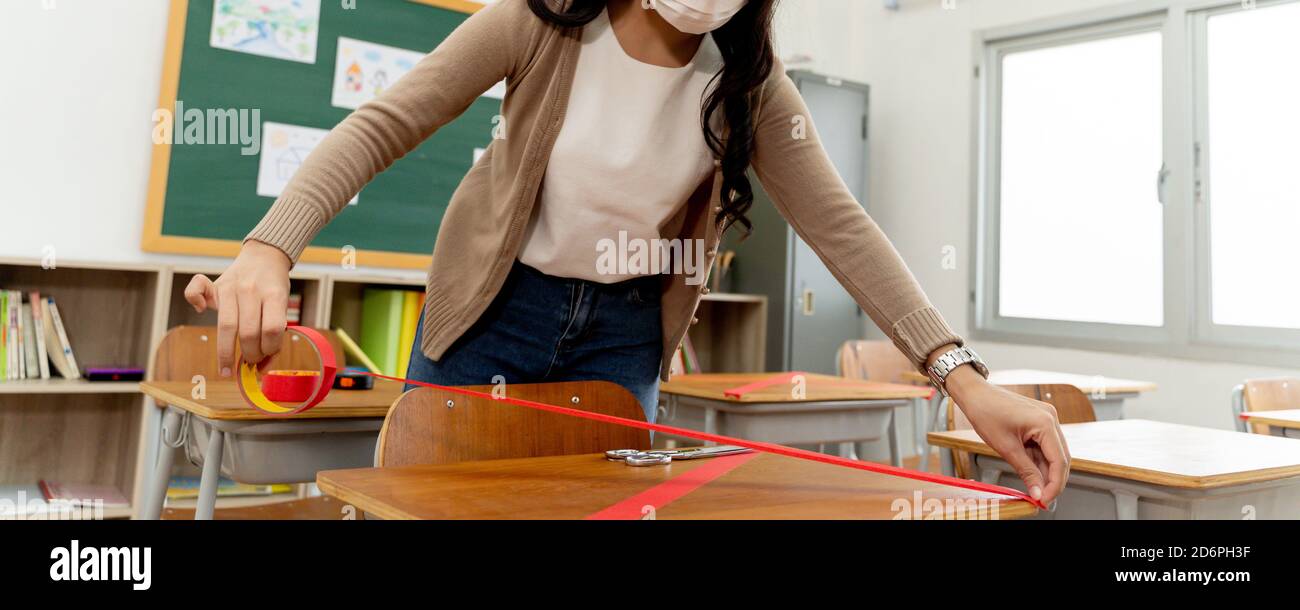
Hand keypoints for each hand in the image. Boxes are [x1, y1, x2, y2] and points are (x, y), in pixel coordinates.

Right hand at [183, 240, 292, 376]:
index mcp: (274, 294)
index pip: (272, 329)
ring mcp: (231, 286)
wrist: (265, 257)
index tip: (267, 357)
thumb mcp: (283, 305)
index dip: (271, 349)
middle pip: (249, 332)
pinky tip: (201, 311)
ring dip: (228, 352)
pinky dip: (194, 300)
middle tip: (251, 362)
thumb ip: (275, 331)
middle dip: (251, 354)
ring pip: (227, 325)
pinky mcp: (216, 283)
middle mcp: (251, 289)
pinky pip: (196, 289)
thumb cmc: (273, 287)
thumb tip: (263, 365)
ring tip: (230, 367)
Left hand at [944, 365, 1070, 504]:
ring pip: (1053, 453)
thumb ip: (1026, 471)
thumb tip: (1037, 492)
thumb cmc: (986, 412)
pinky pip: (1045, 445)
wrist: (975, 393)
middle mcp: (1051, 418)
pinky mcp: (1039, 420)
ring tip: (1035, 488)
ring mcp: (1046, 418)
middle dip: (1053, 480)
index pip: (1060, 461)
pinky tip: (1032, 473)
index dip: (1055, 484)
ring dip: (1046, 471)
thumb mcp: (1006, 447)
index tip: (1045, 500)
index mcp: (1045, 423)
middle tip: (1042, 499)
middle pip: (1061, 457)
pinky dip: (1039, 460)